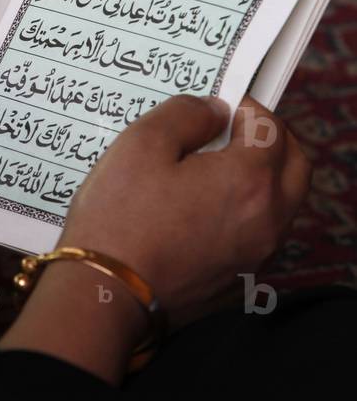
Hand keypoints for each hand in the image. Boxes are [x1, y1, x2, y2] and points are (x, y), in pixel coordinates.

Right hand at [62, 94, 310, 315]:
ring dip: (262, 178)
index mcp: (249, 181)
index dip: (244, 107)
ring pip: (282, 205)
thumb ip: (186, 113)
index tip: (218, 104)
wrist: (105, 295)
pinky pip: (259, 237)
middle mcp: (266, 221)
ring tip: (216, 169)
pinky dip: (246, 215)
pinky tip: (204, 211)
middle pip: (295, 166)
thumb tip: (212, 111)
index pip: (271, 127)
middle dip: (270, 140)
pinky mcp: (238, 282)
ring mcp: (255, 257)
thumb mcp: (142, 143)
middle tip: (234, 130)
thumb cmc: (119, 219)